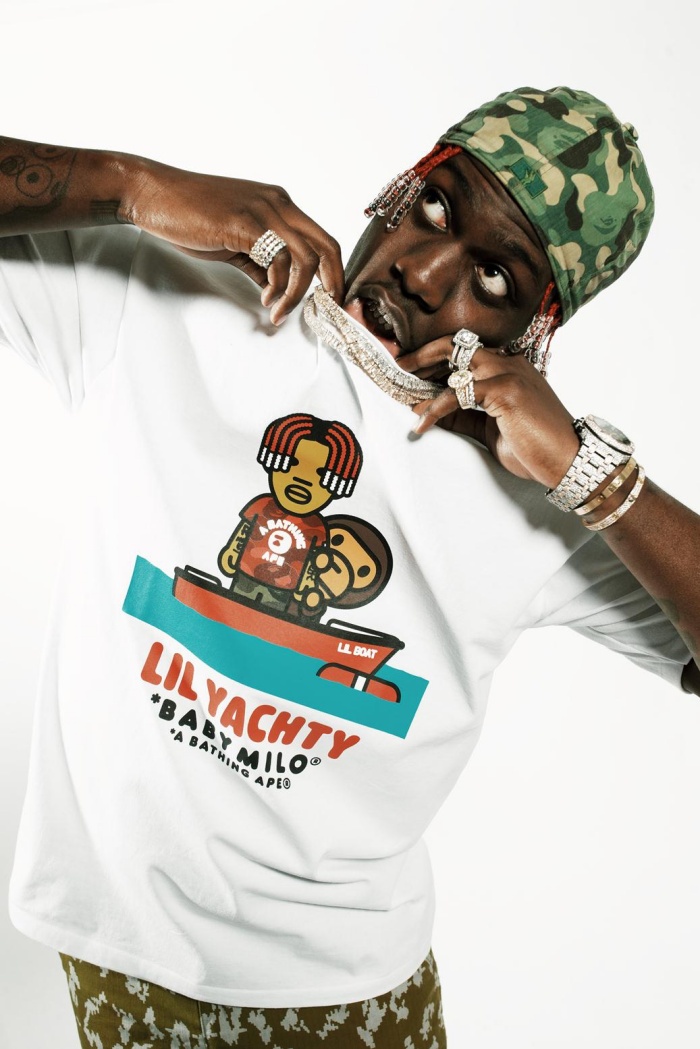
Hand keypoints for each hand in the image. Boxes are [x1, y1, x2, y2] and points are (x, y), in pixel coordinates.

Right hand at [121, 158, 343, 324]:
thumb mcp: (232, 240)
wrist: (152, 194)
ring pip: (306, 257)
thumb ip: (257, 262)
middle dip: (332, 282)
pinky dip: (278, 286)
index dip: (331, 270)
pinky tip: (265, 298)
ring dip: (297, 293)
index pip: (321, 238)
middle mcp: (278, 202)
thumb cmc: (187, 215)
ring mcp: (263, 210)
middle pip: (326, 245)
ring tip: (278, 311)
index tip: (326, 297)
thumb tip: (274, 288)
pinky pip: (279, 259)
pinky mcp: (245, 222)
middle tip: (325, 309)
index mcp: (278, 204)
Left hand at [399, 337, 579, 487]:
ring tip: (401, 391)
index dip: (433, 359)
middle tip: (397, 368)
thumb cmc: (533, 446)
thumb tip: (423, 409)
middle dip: (422, 354)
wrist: (567, 461)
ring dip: (422, 373)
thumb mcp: (489, 428)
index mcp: (509, 366)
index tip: (409, 370)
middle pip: (456, 344)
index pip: (464, 352)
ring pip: (454, 360)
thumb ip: (461, 416)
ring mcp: (508, 373)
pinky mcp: (505, 391)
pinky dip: (434, 409)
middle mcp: (509, 362)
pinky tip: (421, 425)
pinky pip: (458, 394)